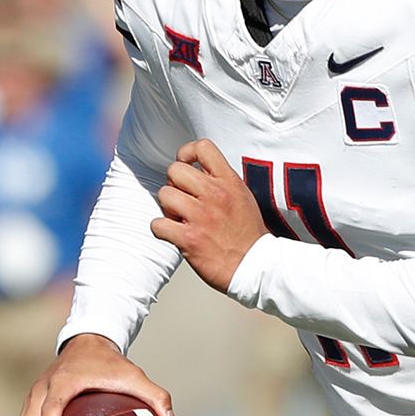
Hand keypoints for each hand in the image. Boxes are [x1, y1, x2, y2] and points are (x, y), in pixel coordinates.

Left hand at [150, 138, 267, 292]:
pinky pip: (157, 224)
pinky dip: (161, 230)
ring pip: (164, 195)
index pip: (203, 147)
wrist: (257, 268)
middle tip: (182, 200)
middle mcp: (215, 195)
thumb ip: (221, 181)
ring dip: (167, 208)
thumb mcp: (242, 197)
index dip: (186, 153)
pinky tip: (174, 234)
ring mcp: (201, 216)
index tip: (185, 165)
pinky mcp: (189, 238)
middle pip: (175, 170)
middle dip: (173, 184)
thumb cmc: (248, 235)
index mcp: (229, 182)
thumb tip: (196, 170)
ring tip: (180, 219)